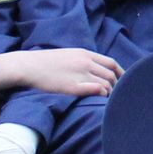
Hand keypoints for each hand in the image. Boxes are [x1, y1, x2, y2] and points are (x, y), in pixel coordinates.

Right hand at [0, 48, 119, 96]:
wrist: (28, 66)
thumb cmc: (46, 62)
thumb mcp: (68, 54)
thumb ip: (83, 60)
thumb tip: (95, 68)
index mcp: (85, 54)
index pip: (111, 63)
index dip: (121, 73)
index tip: (124, 81)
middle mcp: (85, 62)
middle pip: (111, 74)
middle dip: (118, 85)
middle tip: (118, 94)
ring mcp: (80, 74)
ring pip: (106, 84)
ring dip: (111, 92)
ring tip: (109, 100)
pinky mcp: (73, 86)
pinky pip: (96, 90)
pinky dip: (102, 94)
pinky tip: (100, 99)